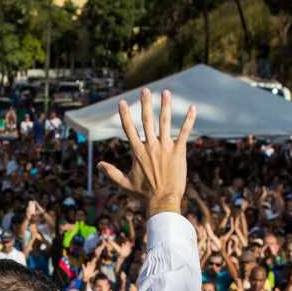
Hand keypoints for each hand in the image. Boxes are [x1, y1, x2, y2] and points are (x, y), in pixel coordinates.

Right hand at [96, 88, 196, 216]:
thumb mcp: (124, 183)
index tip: (121, 102)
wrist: (163, 201)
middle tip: (145, 90)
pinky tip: (193, 108)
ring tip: (166, 92)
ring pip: (165, 122)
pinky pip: (184, 132)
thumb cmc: (143, 194)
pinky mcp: (179, 151)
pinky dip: (189, 120)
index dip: (125, 115)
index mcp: (137, 152)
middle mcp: (150, 146)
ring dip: (165, 106)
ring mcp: (165, 147)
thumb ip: (111, 172)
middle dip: (145, 104)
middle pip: (147, 120)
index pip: (129, 129)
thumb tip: (98, 164)